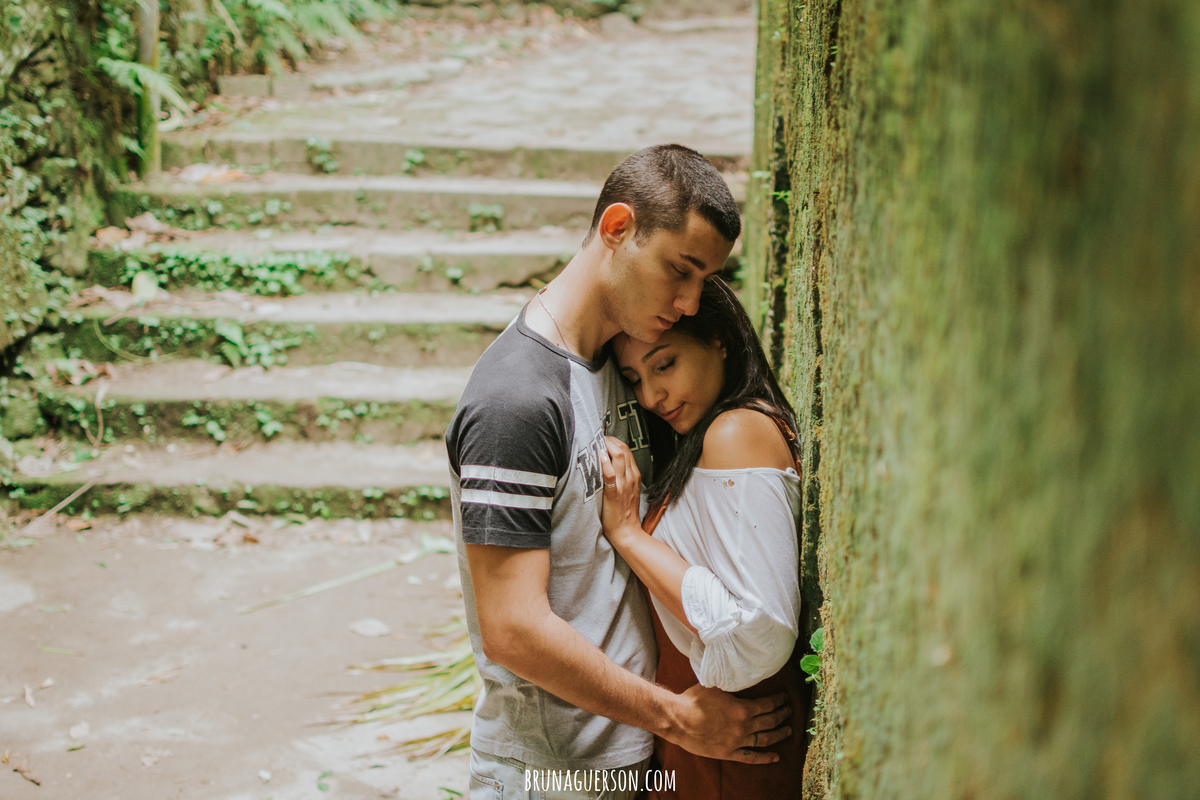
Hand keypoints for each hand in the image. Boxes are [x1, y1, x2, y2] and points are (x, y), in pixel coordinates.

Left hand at [600, 436, 642, 545]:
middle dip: (608, 439)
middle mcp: (631, 476)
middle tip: (594, 439)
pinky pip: (610, 473)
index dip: (612, 440)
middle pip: (622, 448)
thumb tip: (607, 461)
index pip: (626, 449)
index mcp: (634, 474)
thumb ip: (621, 475)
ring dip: (605, 445)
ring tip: (593, 444)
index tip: (601, 439)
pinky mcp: (614, 493)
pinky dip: (604, 462)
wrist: (626, 531)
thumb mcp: (627, 490)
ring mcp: (623, 484)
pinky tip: (597, 456)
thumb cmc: (623, 511)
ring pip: (618, 455)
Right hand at [667, 686, 792, 763]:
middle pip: (770, 721)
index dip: (779, 700)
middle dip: (783, 715)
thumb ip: (731, 683)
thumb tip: (740, 673)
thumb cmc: (694, 700)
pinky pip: (751, 757)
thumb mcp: (715, 685)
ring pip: (765, 739)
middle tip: (789, 711)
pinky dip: (765, 758)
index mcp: (742, 709)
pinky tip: (776, 756)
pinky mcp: (729, 753)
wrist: (678, 720)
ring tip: (789, 730)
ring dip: (779, 734)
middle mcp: (744, 726)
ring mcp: (738, 741)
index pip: (768, 704)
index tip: (785, 697)